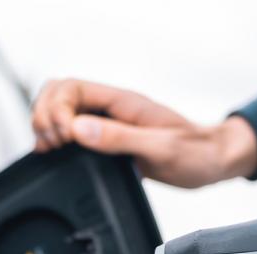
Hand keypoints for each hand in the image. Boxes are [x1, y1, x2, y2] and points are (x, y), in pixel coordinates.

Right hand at [32, 79, 256, 187]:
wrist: (212, 162)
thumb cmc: (195, 153)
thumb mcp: (160, 148)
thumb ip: (119, 138)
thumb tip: (78, 130)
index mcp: (123, 102)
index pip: (72, 88)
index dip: (56, 110)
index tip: (62, 138)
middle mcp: (111, 109)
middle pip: (59, 93)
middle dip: (44, 115)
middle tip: (51, 144)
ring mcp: (108, 124)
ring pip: (62, 112)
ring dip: (46, 126)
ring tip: (48, 149)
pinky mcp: (108, 142)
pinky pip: (73, 134)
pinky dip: (56, 141)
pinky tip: (55, 155)